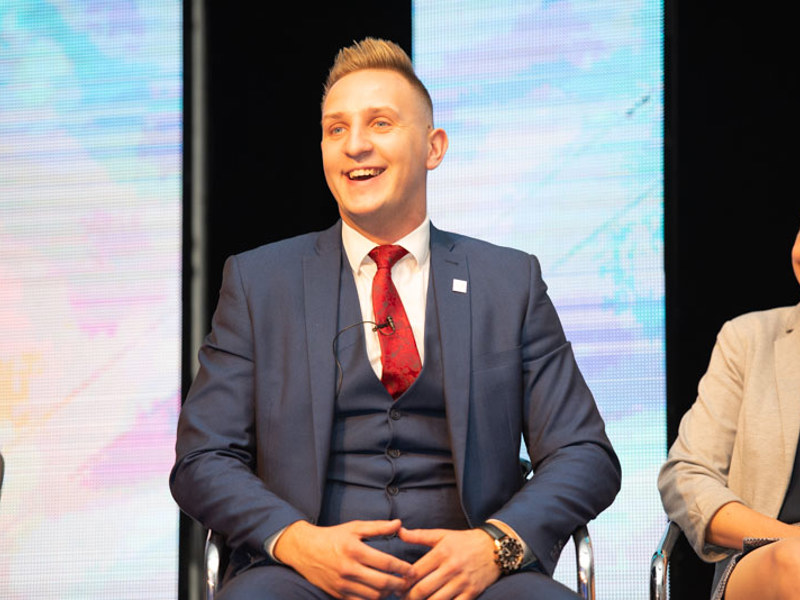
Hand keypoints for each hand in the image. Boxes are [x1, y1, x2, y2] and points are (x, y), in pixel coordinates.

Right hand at [273, 519, 412, 599]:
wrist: (304, 550)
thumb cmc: (333, 536)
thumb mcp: (354, 527)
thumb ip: (378, 527)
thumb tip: (399, 524)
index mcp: (354, 550)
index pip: (385, 562)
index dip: (402, 568)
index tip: (412, 570)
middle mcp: (348, 568)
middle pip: (382, 583)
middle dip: (399, 584)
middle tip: (409, 582)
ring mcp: (342, 584)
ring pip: (373, 595)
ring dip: (388, 593)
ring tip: (395, 588)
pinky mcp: (338, 594)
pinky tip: (380, 594)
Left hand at [398, 527, 499, 599]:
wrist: (494, 547)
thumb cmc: (465, 541)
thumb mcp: (442, 534)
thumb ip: (419, 535)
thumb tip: (399, 531)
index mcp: (441, 552)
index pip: (415, 572)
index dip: (402, 582)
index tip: (396, 586)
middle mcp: (451, 568)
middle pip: (422, 590)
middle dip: (408, 598)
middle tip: (402, 598)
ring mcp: (462, 582)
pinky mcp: (472, 593)